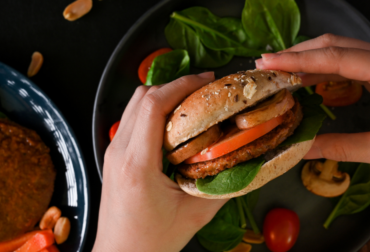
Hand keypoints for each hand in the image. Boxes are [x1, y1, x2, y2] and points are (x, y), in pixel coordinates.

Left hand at [93, 73, 226, 251]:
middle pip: (142, 96)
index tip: (206, 80)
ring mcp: (113, 152)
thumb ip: (222, 186)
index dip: (182, 85)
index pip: (154, 105)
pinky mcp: (114, 156)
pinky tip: (175, 122)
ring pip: (134, 104)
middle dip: (175, 85)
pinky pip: (133, 119)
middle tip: (203, 87)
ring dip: (163, 96)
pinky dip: (154, 111)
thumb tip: (245, 163)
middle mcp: (119, 152)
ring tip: (191, 101)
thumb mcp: (194, 215)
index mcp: (137, 164)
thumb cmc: (149, 241)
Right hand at [256, 34, 369, 179]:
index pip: (335, 57)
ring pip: (343, 51)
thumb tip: (302, 148)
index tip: (268, 63)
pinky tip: (310, 79)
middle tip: (266, 65)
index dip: (298, 60)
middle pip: (336, 45)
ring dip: (310, 59)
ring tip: (280, 71)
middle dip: (298, 53)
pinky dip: (327, 69)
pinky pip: (353, 63)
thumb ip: (341, 147)